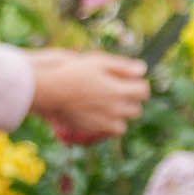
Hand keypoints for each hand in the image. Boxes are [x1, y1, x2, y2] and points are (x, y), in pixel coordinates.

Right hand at [18, 47, 149, 145]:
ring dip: (120, 116)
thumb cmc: (73, 71)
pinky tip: (99, 115)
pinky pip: (107, 132)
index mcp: (119, 91)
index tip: (130, 81)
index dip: (139, 85)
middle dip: (130, 101)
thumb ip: (123, 67)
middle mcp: (115, 109)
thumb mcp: (99, 62)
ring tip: (108, 106)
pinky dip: (107, 126)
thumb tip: (142, 70)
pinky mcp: (92, 130)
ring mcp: (104, 122)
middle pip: (136, 110)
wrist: (50, 90)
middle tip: (118, 92)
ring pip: (123, 124)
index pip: (143, 91)